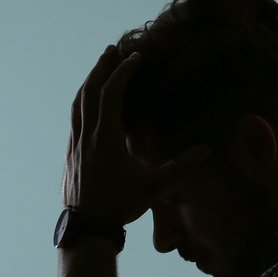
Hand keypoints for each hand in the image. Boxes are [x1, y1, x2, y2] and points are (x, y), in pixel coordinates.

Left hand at [62, 46, 210, 224]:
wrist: (88, 226)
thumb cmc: (121, 205)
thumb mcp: (155, 187)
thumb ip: (181, 167)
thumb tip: (207, 151)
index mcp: (106, 138)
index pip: (111, 94)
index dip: (123, 73)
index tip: (136, 58)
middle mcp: (87, 135)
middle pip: (89, 91)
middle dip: (100, 68)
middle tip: (111, 50)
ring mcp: (76, 144)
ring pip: (77, 104)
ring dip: (88, 82)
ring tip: (98, 70)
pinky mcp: (71, 153)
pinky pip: (74, 119)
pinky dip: (82, 103)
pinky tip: (87, 105)